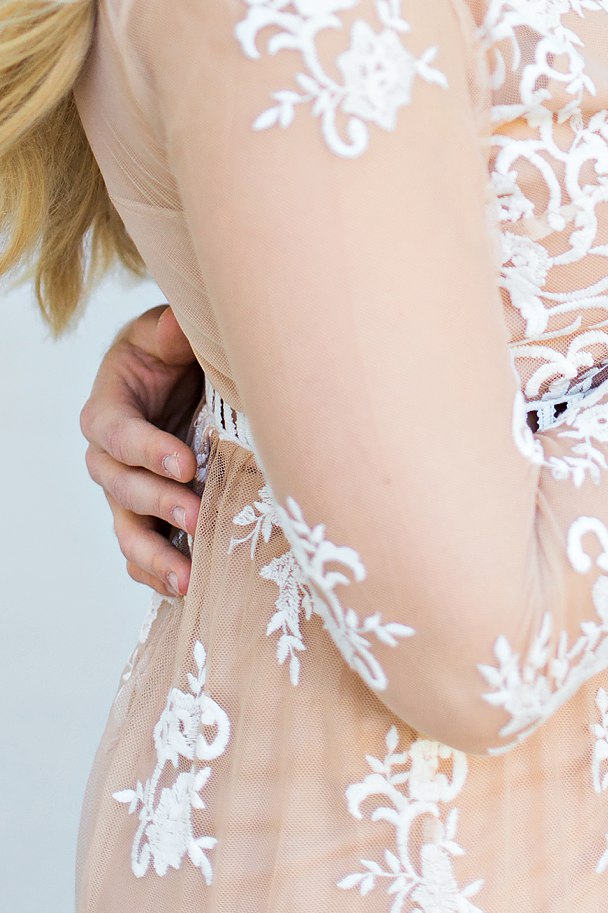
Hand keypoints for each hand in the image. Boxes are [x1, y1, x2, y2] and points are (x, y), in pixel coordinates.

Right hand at [80, 304, 203, 597]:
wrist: (174, 375)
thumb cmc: (167, 351)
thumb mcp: (165, 334)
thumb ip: (169, 333)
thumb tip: (174, 324)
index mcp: (107, 409)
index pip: (117, 434)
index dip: (147, 451)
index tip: (185, 465)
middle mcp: (108, 457)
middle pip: (121, 487)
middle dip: (158, 504)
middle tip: (196, 517)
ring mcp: (124, 490)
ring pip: (126, 528)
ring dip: (155, 555)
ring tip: (187, 579)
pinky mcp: (144, 512)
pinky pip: (139, 549)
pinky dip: (154, 570)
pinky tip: (182, 588)